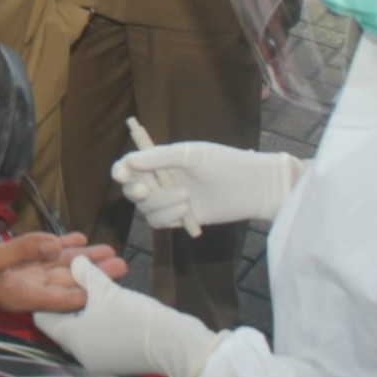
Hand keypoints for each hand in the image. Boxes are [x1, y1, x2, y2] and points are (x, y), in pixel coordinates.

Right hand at [0, 232, 127, 314]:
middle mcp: (25, 286)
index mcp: (21, 295)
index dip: (89, 291)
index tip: (113, 282)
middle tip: (122, 263)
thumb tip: (54, 245)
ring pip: (59, 266)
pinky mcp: (12, 259)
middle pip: (68, 282)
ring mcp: (19, 273)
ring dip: (83, 258)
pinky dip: (60, 246)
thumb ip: (20, 252)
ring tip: (108, 250)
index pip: (64, 298)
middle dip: (95, 273)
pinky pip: (42, 254)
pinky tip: (76, 239)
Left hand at [33, 257, 224, 376]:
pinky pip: (101, 333)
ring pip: (85, 325)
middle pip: (65, 321)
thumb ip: (85, 273)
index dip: (46, 296)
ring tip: (94, 279)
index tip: (50, 276)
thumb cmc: (133, 317)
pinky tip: (109, 296)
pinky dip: (102, 316)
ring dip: (89, 303)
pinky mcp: (118, 357)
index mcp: (72, 340)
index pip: (44, 318)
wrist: (175, 343)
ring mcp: (101, 358)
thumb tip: (75, 261)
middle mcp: (82, 353)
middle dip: (71, 296)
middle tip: (74, 273)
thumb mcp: (106, 290)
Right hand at [113, 142, 305, 229]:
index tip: (121, 175)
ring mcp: (170, 200)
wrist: (255, 188)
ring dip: (160, 204)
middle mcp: (162, 180)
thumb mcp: (191, 155)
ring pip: (145, 208)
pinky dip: (168, 217)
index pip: (130, 165)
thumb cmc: (225, 163)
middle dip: (137, 191)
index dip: (121, 170)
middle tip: (147, 190)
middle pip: (132, 189)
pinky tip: (187, 210)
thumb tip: (129, 161)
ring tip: (186, 198)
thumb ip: (159, 157)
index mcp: (162, 160)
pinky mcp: (180, 218)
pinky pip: (159, 222)